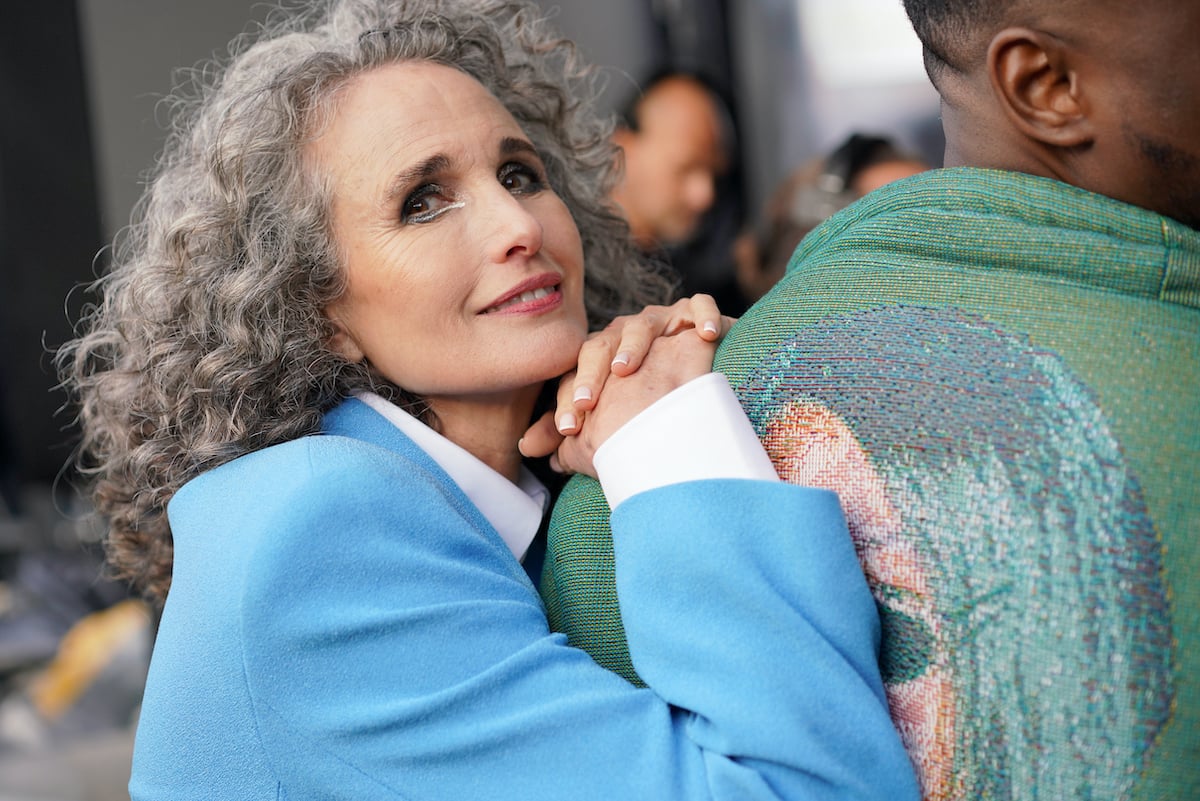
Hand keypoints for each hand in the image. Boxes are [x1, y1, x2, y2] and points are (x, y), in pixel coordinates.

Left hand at [525, 328, 718, 476]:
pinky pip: (698, 306)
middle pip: (601, 347)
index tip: (566, 429)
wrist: (697, 381)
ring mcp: (660, 321)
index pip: (577, 373)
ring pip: (642, 325)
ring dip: (632, 345)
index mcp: (601, 357)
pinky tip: (704, 335)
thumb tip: (528, 448)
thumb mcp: (604, 420)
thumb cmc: (649, 403)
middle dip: (590, 375)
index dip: (568, 400)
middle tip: (585, 403)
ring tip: (625, 370)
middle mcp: (625, 335)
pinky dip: (702, 315)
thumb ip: (565, 433)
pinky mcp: (695, 314)